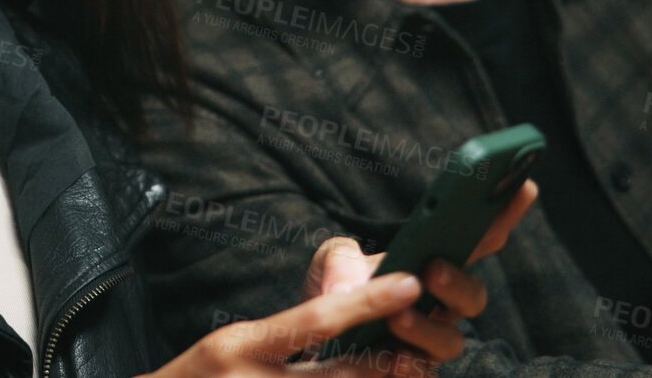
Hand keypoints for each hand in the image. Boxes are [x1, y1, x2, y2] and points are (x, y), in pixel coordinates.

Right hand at [141, 271, 430, 376]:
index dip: (367, 302)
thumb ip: (286, 337)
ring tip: (404, 370)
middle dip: (387, 365)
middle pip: (341, 375)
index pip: (316, 319)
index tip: (409, 284)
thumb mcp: (231, 344)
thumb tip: (346, 319)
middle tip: (420, 353)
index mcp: (239, 346)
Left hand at [304, 180, 539, 365]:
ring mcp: (429, 340)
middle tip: (433, 269)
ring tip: (395, 317)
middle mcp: (441, 303)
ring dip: (426, 327)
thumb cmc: (336, 289)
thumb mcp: (332, 261)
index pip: (478, 240)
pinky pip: (423, 374)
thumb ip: (340, 260)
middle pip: (473, 297)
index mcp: (433, 263)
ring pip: (449, 341)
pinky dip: (411, 367)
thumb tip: (348, 287)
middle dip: (458, 282)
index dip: (503, 216)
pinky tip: (395, 360)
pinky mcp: (410, 370)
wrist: (311, 337)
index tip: (523, 187)